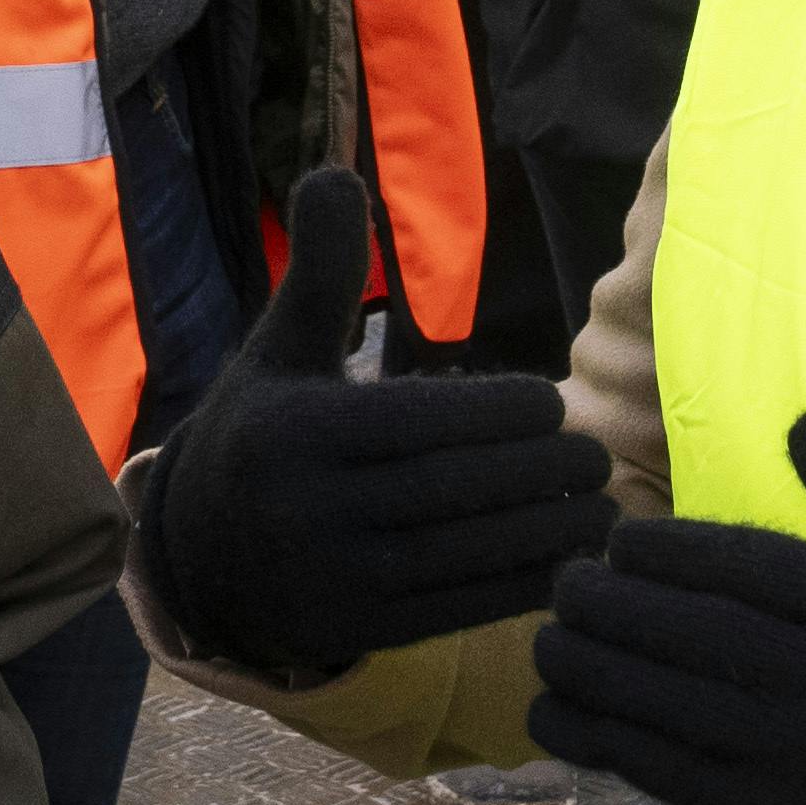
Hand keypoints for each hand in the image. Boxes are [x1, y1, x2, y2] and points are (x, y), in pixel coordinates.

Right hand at [135, 166, 610, 672]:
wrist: (203, 554)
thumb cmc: (268, 430)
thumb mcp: (280, 347)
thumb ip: (320, 269)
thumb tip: (336, 175)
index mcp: (294, 433)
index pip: (419, 421)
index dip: (498, 416)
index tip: (554, 405)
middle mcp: (306, 510)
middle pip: (450, 489)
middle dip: (536, 473)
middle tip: (597, 455)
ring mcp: (332, 579)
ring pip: (460, 554)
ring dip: (545, 533)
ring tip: (602, 506)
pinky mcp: (358, 630)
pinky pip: (455, 608)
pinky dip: (521, 586)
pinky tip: (570, 559)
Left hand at [529, 410, 805, 804]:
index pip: (741, 563)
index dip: (662, 549)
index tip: (617, 541)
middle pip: (686, 629)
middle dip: (605, 602)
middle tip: (561, 582)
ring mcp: (805, 756)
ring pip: (665, 703)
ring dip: (589, 668)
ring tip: (547, 642)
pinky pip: (675, 778)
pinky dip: (607, 745)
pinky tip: (561, 719)